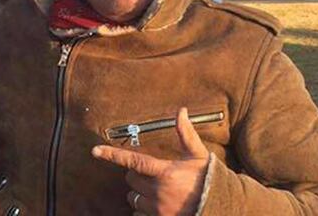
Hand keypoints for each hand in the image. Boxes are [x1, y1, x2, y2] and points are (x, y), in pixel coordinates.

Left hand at [91, 108, 209, 215]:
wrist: (221, 207)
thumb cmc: (208, 180)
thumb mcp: (198, 156)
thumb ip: (186, 134)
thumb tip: (181, 111)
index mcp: (165, 173)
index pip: (133, 161)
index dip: (112, 155)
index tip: (95, 151)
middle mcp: (158, 192)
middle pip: (131, 179)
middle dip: (136, 175)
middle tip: (151, 174)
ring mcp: (157, 209)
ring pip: (133, 198)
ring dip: (138, 193)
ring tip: (155, 190)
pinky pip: (137, 214)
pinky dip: (142, 210)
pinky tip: (155, 204)